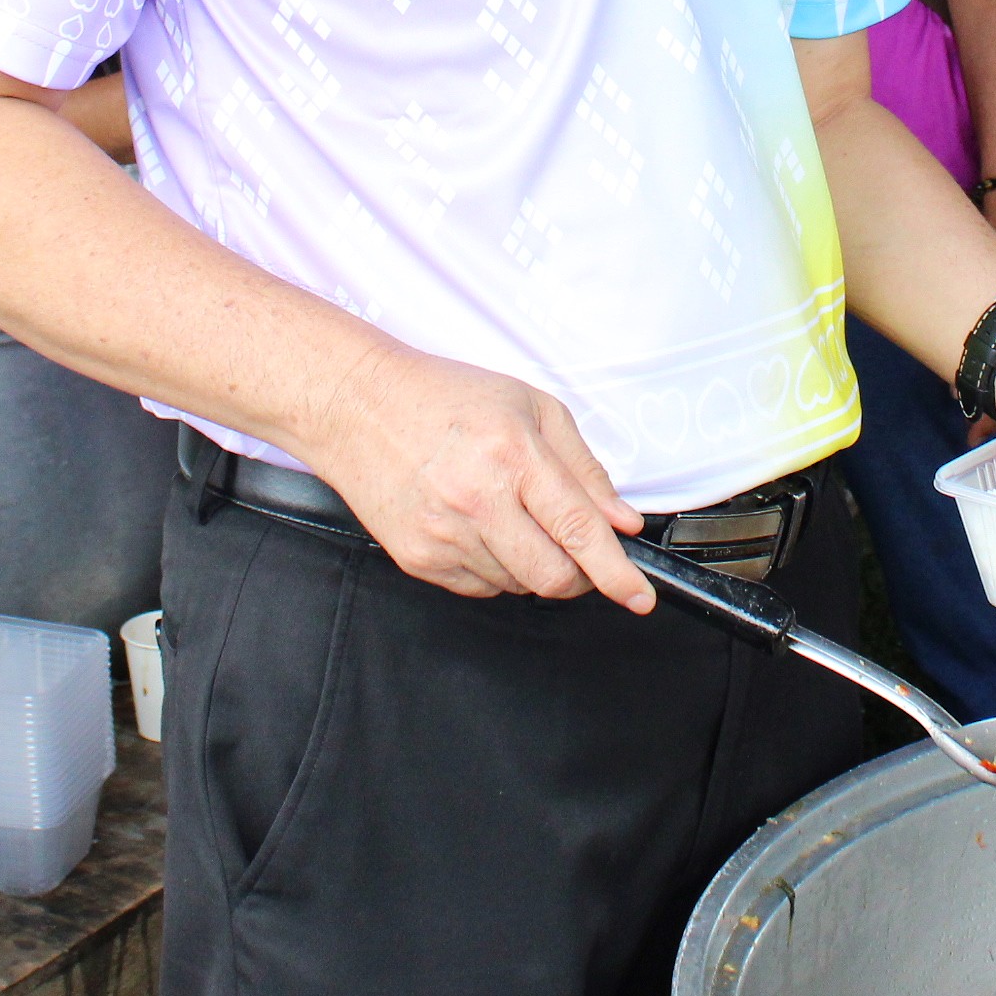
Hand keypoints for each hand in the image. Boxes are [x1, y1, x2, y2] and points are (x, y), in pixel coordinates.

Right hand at [296, 346, 650, 611]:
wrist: (358, 407)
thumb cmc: (445, 399)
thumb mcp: (531, 408)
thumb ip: (584, 468)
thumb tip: (621, 521)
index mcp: (513, 454)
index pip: (579, 529)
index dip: (616, 571)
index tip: (637, 596)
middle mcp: (478, 499)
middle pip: (553, 575)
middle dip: (579, 575)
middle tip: (576, 550)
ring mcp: (445, 535)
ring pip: (519, 585)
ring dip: (533, 565)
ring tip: (510, 515)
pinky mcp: (419, 559)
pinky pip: (481, 587)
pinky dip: (496, 568)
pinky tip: (480, 526)